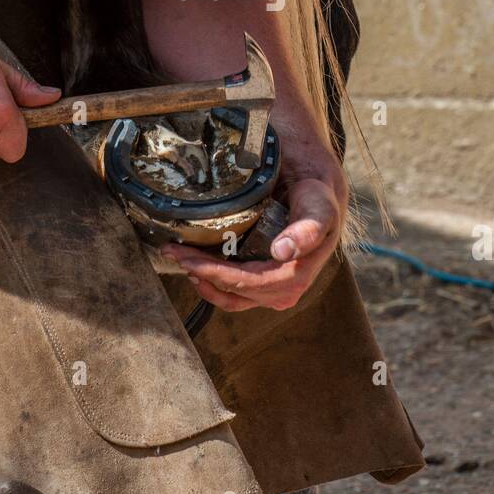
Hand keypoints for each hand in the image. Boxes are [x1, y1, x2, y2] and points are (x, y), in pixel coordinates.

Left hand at [161, 171, 346, 312]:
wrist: (320, 198)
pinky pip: (235, 294)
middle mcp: (285, 291)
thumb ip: (306, 230)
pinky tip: (197, 269)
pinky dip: (213, 284)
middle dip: (201, 273)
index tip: (187, 258)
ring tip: (180, 259)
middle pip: (234, 290)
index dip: (215, 274)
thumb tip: (282, 252)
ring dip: (203, 281)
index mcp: (296, 276)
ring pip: (231, 296)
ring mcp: (274, 292)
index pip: (247, 282)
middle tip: (173, 252)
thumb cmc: (317, 201)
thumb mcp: (318, 209)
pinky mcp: (264, 287)